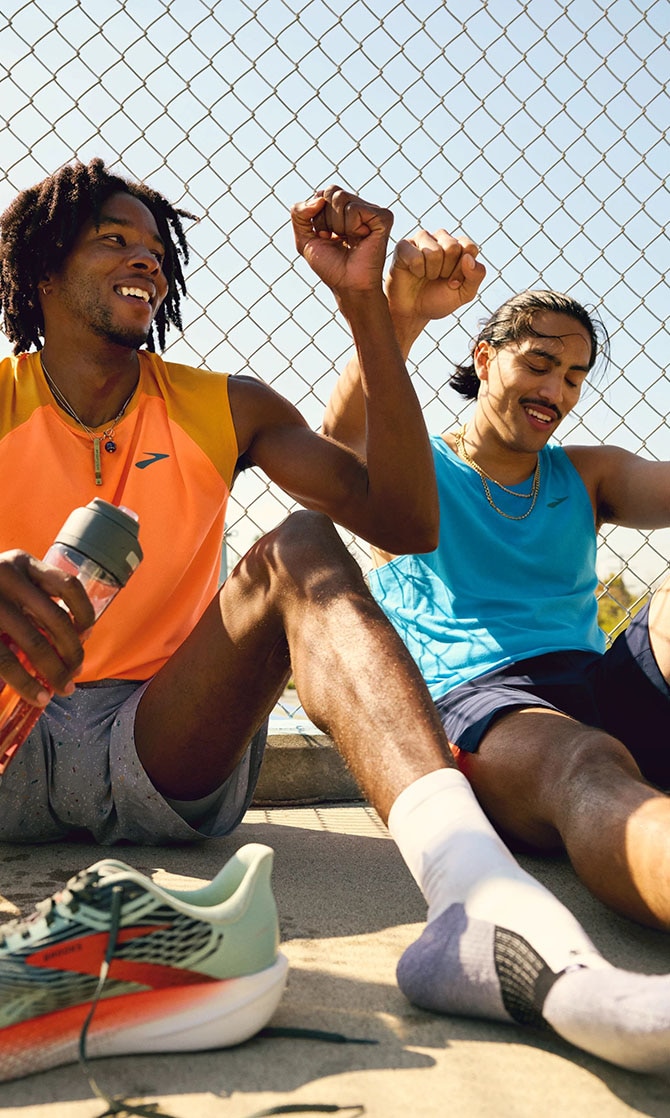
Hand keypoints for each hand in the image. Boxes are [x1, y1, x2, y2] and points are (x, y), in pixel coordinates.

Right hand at [0, 551, 94, 704]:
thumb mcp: (8, 579)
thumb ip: (37, 596)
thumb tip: (83, 632)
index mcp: (21, 562)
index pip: (68, 585)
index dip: (85, 611)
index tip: (87, 632)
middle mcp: (7, 577)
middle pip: (57, 619)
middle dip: (72, 652)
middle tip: (76, 673)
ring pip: (34, 643)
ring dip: (54, 672)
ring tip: (62, 689)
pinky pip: (6, 660)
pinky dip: (26, 682)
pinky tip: (37, 695)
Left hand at [291, 184, 392, 294]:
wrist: (348, 285)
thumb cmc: (330, 266)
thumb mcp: (304, 239)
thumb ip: (298, 213)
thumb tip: (318, 198)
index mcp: (342, 209)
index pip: (322, 193)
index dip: (317, 218)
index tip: (326, 238)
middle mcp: (358, 207)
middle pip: (331, 192)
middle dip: (326, 220)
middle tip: (337, 239)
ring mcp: (372, 211)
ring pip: (341, 198)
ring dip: (338, 225)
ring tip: (349, 240)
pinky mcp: (383, 217)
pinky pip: (354, 209)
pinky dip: (351, 227)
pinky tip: (361, 239)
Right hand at [385, 228, 485, 329]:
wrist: (413, 312)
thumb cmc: (438, 300)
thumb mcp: (464, 294)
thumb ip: (476, 276)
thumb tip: (468, 258)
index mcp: (459, 246)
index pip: (469, 247)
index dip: (462, 270)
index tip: (454, 283)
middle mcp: (441, 238)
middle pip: (452, 247)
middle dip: (446, 270)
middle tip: (438, 279)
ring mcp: (422, 239)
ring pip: (434, 252)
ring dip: (431, 272)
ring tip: (426, 276)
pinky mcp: (404, 245)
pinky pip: (416, 257)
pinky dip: (417, 271)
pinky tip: (414, 273)